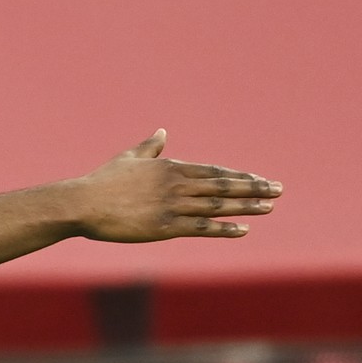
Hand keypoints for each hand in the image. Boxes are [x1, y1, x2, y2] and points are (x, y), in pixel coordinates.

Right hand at [76, 130, 281, 242]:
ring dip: (246, 207)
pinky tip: (243, 230)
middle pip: (223, 187)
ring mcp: (172, 206)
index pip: (214, 172)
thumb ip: (150, 147)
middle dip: (253, 188)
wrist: (83, 204)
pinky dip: (224, 228)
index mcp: (170, 168)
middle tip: (278, 190)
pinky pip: (201, 228)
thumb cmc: (102, 182)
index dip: (240, 177)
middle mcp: (177, 185)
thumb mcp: (128, 159)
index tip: (260, 179)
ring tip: (269, 207)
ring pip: (218, 206)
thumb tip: (163, 132)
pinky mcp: (165, 227)